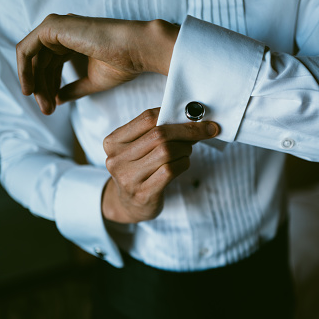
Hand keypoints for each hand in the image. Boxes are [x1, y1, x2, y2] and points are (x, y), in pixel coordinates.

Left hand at [16, 14, 178, 114]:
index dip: (48, 87)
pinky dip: (24, 70)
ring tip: (44, 105)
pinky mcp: (52, 27)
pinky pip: (26, 49)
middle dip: (41, 88)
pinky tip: (31, 88)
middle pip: (40, 63)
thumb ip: (73, 89)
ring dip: (35, 84)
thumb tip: (56, 100)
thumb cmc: (122, 63)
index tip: (51, 108)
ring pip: (32, 58)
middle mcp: (62, 31)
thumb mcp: (92, 81)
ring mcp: (56, 27)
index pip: (51, 65)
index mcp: (72, 40)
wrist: (136, 50)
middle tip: (46, 110)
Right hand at [102, 108, 219, 223]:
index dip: (174, 114)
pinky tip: (184, 162)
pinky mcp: (143, 193)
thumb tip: (190, 117)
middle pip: (159, 134)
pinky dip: (183, 163)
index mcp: (113, 142)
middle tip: (205, 130)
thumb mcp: (138, 148)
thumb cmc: (139, 170)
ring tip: (187, 150)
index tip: (196, 114)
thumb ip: (155, 131)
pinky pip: (170, 170)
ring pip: (166, 151)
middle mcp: (117, 159)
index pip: (147, 118)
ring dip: (186, 148)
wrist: (129, 204)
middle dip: (188, 130)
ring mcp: (129, 178)